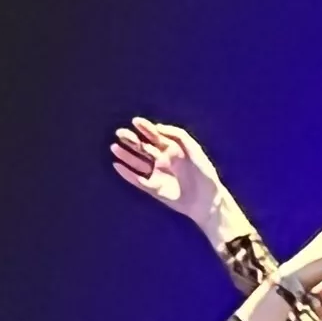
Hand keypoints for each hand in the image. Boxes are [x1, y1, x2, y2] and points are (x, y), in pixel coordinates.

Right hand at [110, 117, 238, 241]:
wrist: (207, 199)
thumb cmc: (204, 173)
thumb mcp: (194, 149)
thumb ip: (178, 135)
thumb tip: (158, 127)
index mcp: (172, 149)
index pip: (155, 136)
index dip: (145, 128)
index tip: (135, 121)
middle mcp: (162, 160)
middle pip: (143, 147)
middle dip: (131, 140)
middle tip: (120, 133)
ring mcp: (157, 174)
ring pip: (137, 162)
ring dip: (125, 155)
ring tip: (114, 147)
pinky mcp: (153, 188)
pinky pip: (136, 180)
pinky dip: (127, 173)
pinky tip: (117, 165)